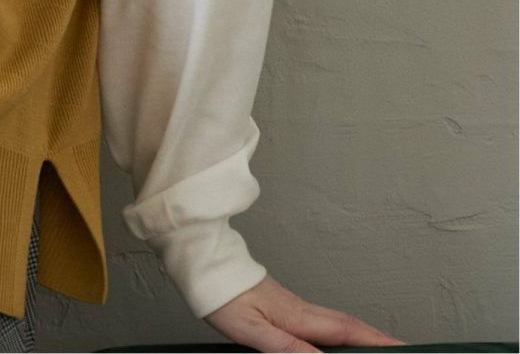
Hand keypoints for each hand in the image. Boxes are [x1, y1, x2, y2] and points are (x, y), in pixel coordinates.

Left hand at [203, 273, 407, 352]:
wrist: (203, 266)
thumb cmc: (222, 297)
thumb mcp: (252, 329)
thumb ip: (287, 348)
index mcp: (300, 317)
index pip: (349, 332)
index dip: (379, 343)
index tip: (407, 350)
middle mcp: (303, 312)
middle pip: (351, 329)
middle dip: (380, 342)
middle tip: (407, 353)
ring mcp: (295, 309)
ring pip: (338, 328)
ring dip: (363, 341)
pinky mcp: (284, 310)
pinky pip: (322, 327)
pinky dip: (342, 338)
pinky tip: (338, 349)